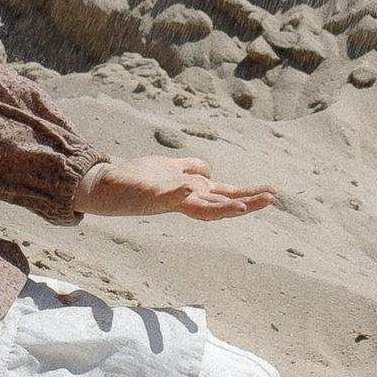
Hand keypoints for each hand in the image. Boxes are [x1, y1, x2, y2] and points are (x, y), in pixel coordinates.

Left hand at [82, 152, 276, 220]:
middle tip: (271, 199)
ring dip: (222, 206)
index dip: (249, 194)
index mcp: (192, 191)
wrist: (104, 187)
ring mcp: (169, 198)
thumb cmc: (137, 180)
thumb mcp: (170, 169)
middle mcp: (185, 198)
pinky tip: (191, 187)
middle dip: (246, 201)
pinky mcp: (151, 195)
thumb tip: (210, 172)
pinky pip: (168, 195)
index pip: (226, 194)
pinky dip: (180, 193)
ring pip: (201, 205)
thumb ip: (191, 170)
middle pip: (221, 202)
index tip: (272, 192)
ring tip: (243, 206)